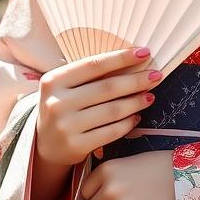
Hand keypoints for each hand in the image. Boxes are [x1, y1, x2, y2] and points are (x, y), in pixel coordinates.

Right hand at [35, 46, 163, 166]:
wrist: (44, 144)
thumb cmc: (64, 105)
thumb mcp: (68, 86)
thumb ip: (92, 74)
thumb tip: (133, 59)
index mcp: (54, 80)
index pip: (94, 64)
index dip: (121, 58)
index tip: (144, 52)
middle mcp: (56, 103)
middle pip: (107, 88)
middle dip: (136, 80)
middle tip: (156, 75)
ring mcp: (65, 127)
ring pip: (112, 111)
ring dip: (136, 101)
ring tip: (150, 95)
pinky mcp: (75, 147)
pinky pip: (111, 132)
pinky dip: (128, 123)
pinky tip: (137, 116)